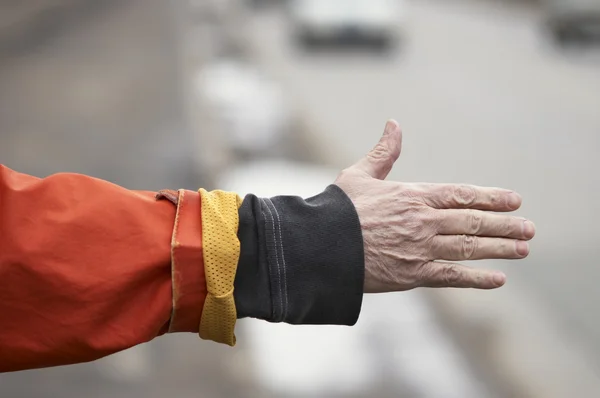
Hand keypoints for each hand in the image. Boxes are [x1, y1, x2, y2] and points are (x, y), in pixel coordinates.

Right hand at [334, 120, 534, 292]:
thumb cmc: (337, 210)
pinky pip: (453, 277)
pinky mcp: (413, 274)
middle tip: (529, 228)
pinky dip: (477, 279)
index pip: (462, 194)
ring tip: (523, 248)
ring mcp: (421, 248)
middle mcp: (424, 221)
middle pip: (473, 222)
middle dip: (505, 225)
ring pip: (469, 248)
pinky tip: (498, 279)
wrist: (321, 246)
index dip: (491, 198)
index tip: (514, 200)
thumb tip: (394, 124)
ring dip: (500, 248)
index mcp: (413, 195)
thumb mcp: (359, 175)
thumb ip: (383, 152)